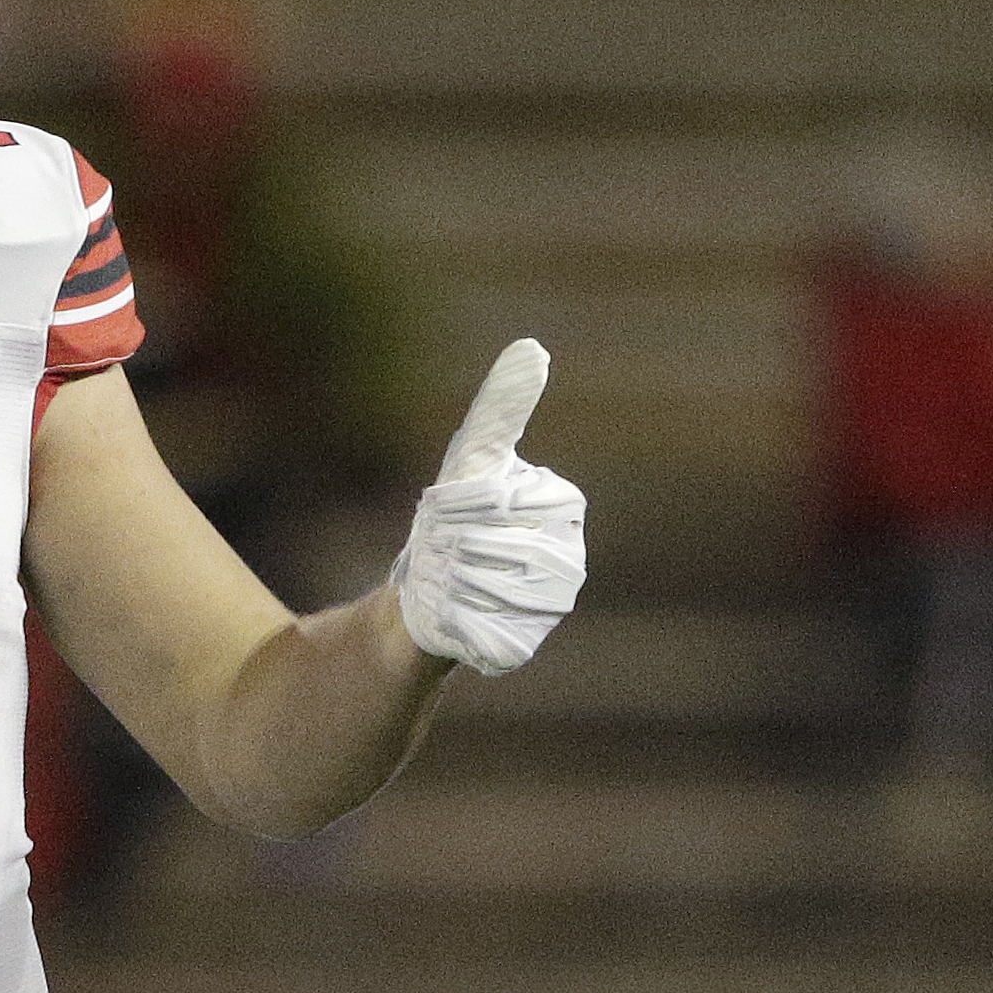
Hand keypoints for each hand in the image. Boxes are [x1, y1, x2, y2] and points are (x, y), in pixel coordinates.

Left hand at [391, 338, 586, 675]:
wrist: (426, 590)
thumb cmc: (451, 516)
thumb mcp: (474, 455)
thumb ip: (503, 405)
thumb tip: (533, 347)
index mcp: (561, 507)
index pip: (513, 499)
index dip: (468, 503)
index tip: (454, 507)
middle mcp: (566, 561)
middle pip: (493, 545)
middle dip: (452, 542)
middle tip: (443, 547)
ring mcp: (546, 607)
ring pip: (483, 587)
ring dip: (447, 580)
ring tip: (445, 578)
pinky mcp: (517, 645)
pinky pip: (480, 631)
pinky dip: (451, 620)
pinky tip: (450, 616)